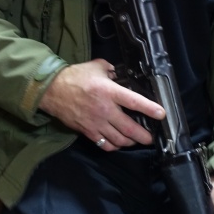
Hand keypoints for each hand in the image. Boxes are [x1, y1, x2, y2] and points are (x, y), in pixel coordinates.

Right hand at [37, 59, 163, 149]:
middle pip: (130, 128)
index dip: (149, 108)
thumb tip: (120, 74)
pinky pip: (105, 144)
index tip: (161, 114)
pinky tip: (118, 142)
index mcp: (108, 91)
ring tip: (136, 140)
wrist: (52, 90)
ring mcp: (96, 123)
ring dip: (131, 142)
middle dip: (144, 136)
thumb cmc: (74, 77)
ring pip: (119, 140)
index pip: (133, 101)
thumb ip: (111, 70)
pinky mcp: (88, 132)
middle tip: (151, 137)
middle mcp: (104, 110)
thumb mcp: (96, 67)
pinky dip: (114, 146)